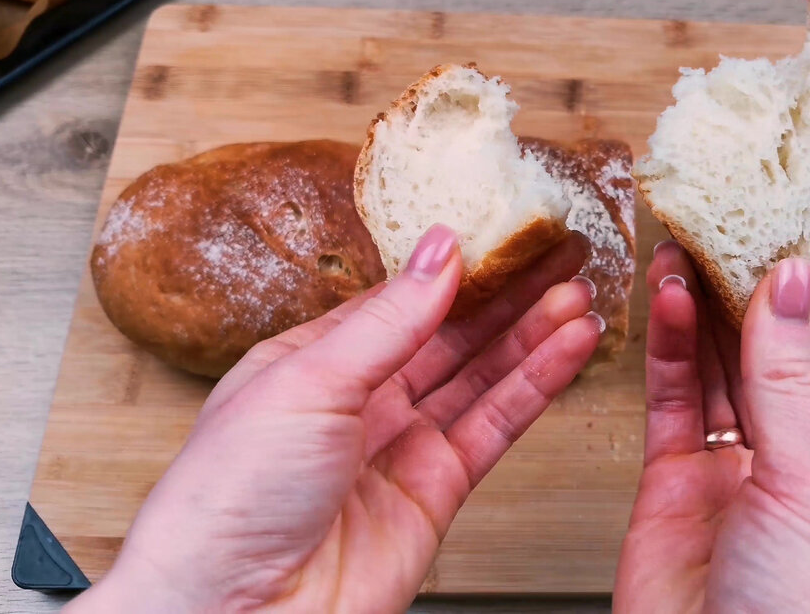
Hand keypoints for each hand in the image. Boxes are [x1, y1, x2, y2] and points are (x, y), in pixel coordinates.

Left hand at [67, 225, 602, 613]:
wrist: (238, 613)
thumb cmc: (228, 500)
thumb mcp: (307, 381)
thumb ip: (388, 320)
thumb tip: (439, 253)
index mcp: (313, 361)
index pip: (402, 300)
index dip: (459, 268)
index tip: (506, 234)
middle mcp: (360, 401)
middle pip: (451, 335)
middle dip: (509, 296)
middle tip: (560, 255)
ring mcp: (401, 447)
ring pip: (482, 377)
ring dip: (534, 336)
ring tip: (581, 294)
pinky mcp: (436, 492)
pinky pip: (496, 426)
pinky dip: (536, 387)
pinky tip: (567, 350)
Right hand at [614, 242, 809, 613]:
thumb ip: (789, 379)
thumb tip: (794, 280)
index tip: (789, 241)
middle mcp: (795, 469)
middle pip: (771, 361)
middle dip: (747, 298)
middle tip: (723, 231)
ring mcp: (730, 478)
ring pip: (716, 375)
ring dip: (700, 313)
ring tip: (684, 248)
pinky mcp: (670, 488)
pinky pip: (671, 406)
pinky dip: (665, 352)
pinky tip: (664, 304)